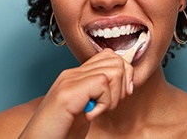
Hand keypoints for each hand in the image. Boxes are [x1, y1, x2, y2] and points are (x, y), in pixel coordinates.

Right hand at [19, 48, 133, 138]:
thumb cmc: (61, 131)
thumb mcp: (87, 108)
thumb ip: (99, 93)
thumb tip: (125, 84)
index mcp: (77, 76)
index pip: (109, 56)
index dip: (124, 73)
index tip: (121, 94)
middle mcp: (73, 73)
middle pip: (115, 60)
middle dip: (123, 84)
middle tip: (109, 104)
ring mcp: (69, 80)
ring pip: (113, 71)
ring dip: (114, 96)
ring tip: (98, 109)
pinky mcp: (68, 92)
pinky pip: (103, 84)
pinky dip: (104, 103)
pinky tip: (90, 115)